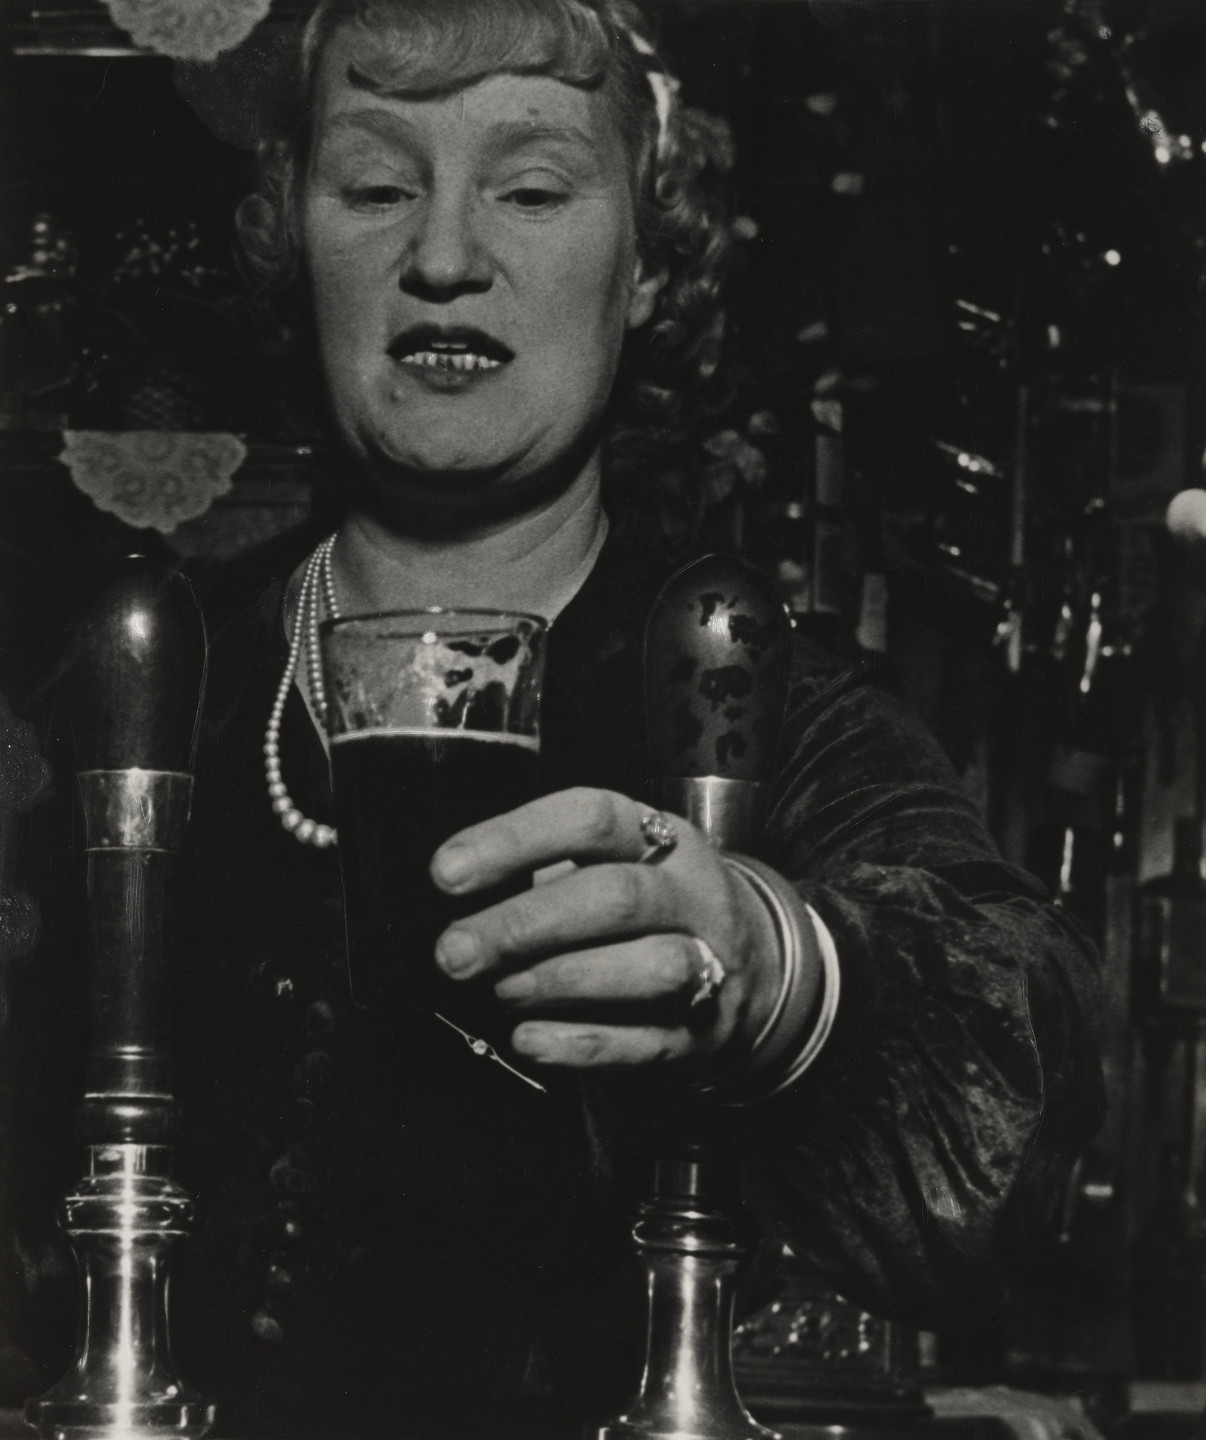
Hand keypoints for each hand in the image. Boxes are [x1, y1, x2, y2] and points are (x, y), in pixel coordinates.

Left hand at [429, 788, 783, 1072]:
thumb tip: (456, 889)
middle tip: (455, 951)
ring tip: (501, 990)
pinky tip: (529, 1037)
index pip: (592, 819)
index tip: (446, 873)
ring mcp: (710, 965)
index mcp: (663, 839)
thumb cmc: (649, 911)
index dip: (515, 840)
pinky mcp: (703, 1034)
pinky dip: (580, 1042)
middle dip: (525, 925)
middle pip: (617, 898)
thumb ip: (546, 871)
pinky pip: (646, 1041)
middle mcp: (693, 895)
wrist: (754, 974)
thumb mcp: (615, 865)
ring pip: (649, 968)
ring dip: (560, 980)